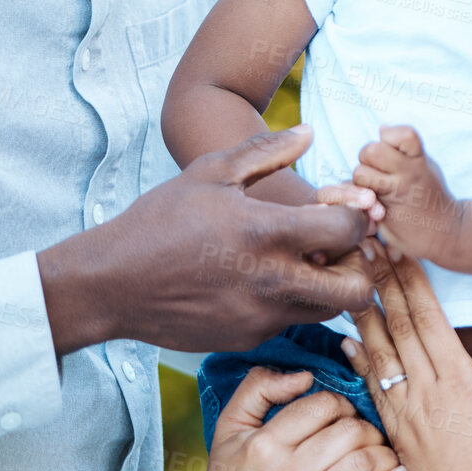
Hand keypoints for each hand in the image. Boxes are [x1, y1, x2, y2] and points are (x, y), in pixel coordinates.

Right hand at [36, 126, 372, 354]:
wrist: (113, 282)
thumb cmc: (161, 219)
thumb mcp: (212, 171)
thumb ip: (267, 151)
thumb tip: (309, 132)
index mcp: (267, 233)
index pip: (349, 230)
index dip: (357, 217)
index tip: (342, 210)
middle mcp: (272, 282)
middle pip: (357, 289)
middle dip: (358, 265)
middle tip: (335, 246)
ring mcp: (261, 317)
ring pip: (330, 311)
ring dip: (329, 286)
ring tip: (304, 261)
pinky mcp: (248, 338)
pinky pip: (291, 322)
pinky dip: (293, 302)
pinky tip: (265, 279)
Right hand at [209, 367, 403, 470]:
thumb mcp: (230, 428)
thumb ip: (257, 389)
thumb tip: (303, 376)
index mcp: (265, 444)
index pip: (321, 406)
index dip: (338, 402)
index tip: (339, 411)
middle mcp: (289, 470)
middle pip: (349, 431)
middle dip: (363, 425)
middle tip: (361, 431)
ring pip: (364, 461)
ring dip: (379, 452)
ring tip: (376, 451)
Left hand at [341, 247, 471, 470]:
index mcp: (459, 381)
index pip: (428, 318)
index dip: (411, 280)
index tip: (398, 249)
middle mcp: (427, 392)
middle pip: (398, 326)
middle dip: (381, 282)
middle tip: (365, 247)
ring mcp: (407, 413)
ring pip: (379, 353)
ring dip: (364, 314)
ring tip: (350, 280)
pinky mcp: (397, 432)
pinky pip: (373, 389)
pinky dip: (359, 362)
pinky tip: (347, 342)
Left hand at [352, 126, 462, 263]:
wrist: (445, 233)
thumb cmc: (431, 195)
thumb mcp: (425, 166)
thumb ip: (405, 149)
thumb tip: (382, 128)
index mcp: (419, 160)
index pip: (403, 134)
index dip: (390, 136)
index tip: (392, 147)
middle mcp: (408, 174)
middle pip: (372, 150)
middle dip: (368, 157)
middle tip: (377, 170)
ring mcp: (396, 193)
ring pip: (360, 173)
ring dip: (362, 179)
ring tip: (374, 186)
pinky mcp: (383, 213)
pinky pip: (358, 196)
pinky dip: (359, 197)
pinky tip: (372, 201)